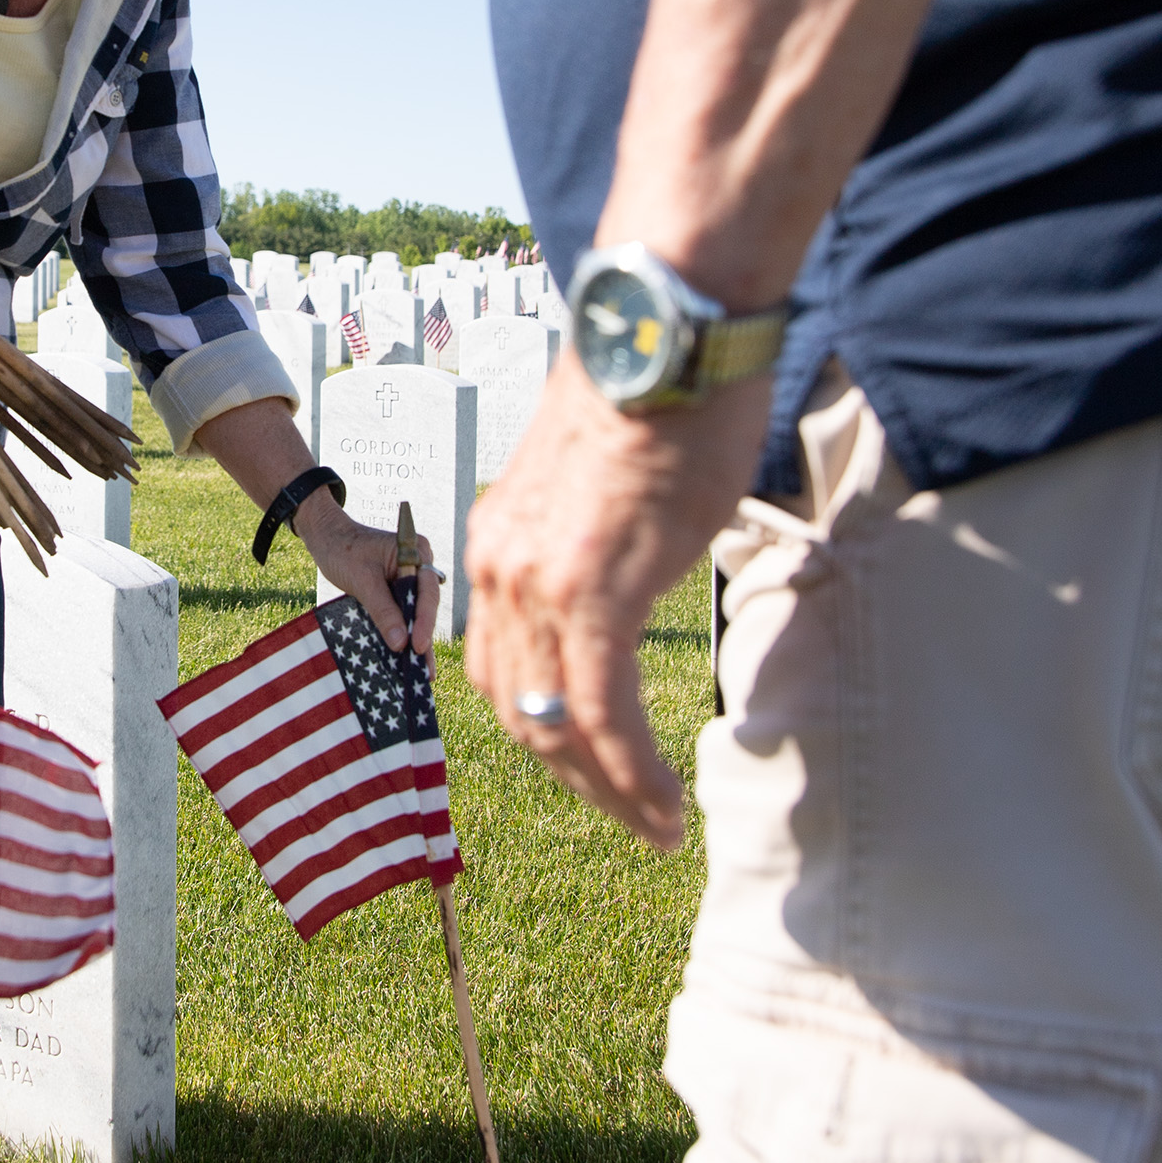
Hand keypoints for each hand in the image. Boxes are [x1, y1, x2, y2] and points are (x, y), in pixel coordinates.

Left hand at [295, 492, 438, 655]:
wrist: (325, 536)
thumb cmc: (342, 549)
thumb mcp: (362, 580)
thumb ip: (382, 610)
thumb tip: (401, 643)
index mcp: (416, 552)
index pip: (426, 591)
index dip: (424, 621)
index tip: (417, 646)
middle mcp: (418, 565)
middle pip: (425, 606)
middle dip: (422, 637)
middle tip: (424, 671)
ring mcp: (408, 578)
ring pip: (415, 613)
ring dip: (415, 641)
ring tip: (422, 674)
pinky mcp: (396, 591)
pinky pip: (402, 613)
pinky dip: (401, 633)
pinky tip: (405, 659)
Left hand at [464, 354, 767, 847]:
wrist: (664, 337)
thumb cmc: (655, 400)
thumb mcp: (603, 489)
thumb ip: (598, 548)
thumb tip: (631, 571)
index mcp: (497, 546)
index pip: (505, 670)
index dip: (548, 734)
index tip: (596, 769)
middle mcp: (500, 570)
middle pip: (520, 712)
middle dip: (576, 778)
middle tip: (630, 816)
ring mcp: (539, 583)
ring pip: (558, 726)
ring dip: (608, 790)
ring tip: (655, 825)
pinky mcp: (590, 590)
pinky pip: (601, 712)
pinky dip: (631, 772)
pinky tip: (663, 805)